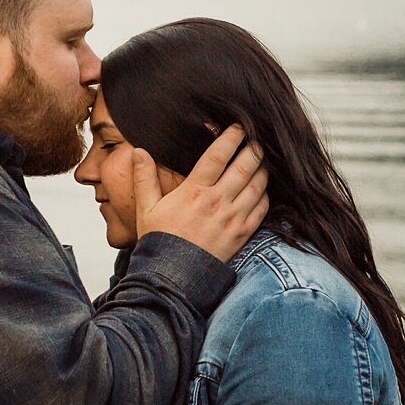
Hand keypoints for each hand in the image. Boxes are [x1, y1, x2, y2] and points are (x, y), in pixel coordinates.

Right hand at [135, 124, 268, 261]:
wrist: (173, 277)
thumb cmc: (159, 242)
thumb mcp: (146, 209)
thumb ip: (144, 178)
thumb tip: (139, 152)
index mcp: (193, 192)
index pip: (217, 156)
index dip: (231, 137)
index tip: (239, 127)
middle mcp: (217, 202)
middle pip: (244, 166)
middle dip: (254, 148)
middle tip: (258, 137)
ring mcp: (232, 218)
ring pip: (257, 185)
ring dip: (263, 168)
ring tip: (263, 158)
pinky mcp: (242, 234)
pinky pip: (262, 208)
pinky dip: (266, 194)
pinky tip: (263, 188)